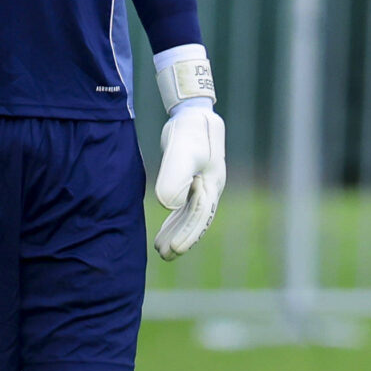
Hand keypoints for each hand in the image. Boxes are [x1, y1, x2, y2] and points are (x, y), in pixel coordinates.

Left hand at [153, 100, 225, 260]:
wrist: (194, 115)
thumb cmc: (189, 132)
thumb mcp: (181, 152)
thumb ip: (174, 176)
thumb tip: (169, 205)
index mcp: (211, 185)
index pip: (200, 216)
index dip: (188, 234)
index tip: (173, 249)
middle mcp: (209, 188)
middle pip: (196, 219)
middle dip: (182, 238)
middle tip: (164, 255)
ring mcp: (202, 186)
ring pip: (190, 216)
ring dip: (177, 232)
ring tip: (160, 250)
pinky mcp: (191, 182)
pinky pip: (185, 208)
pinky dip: (175, 221)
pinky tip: (164, 232)